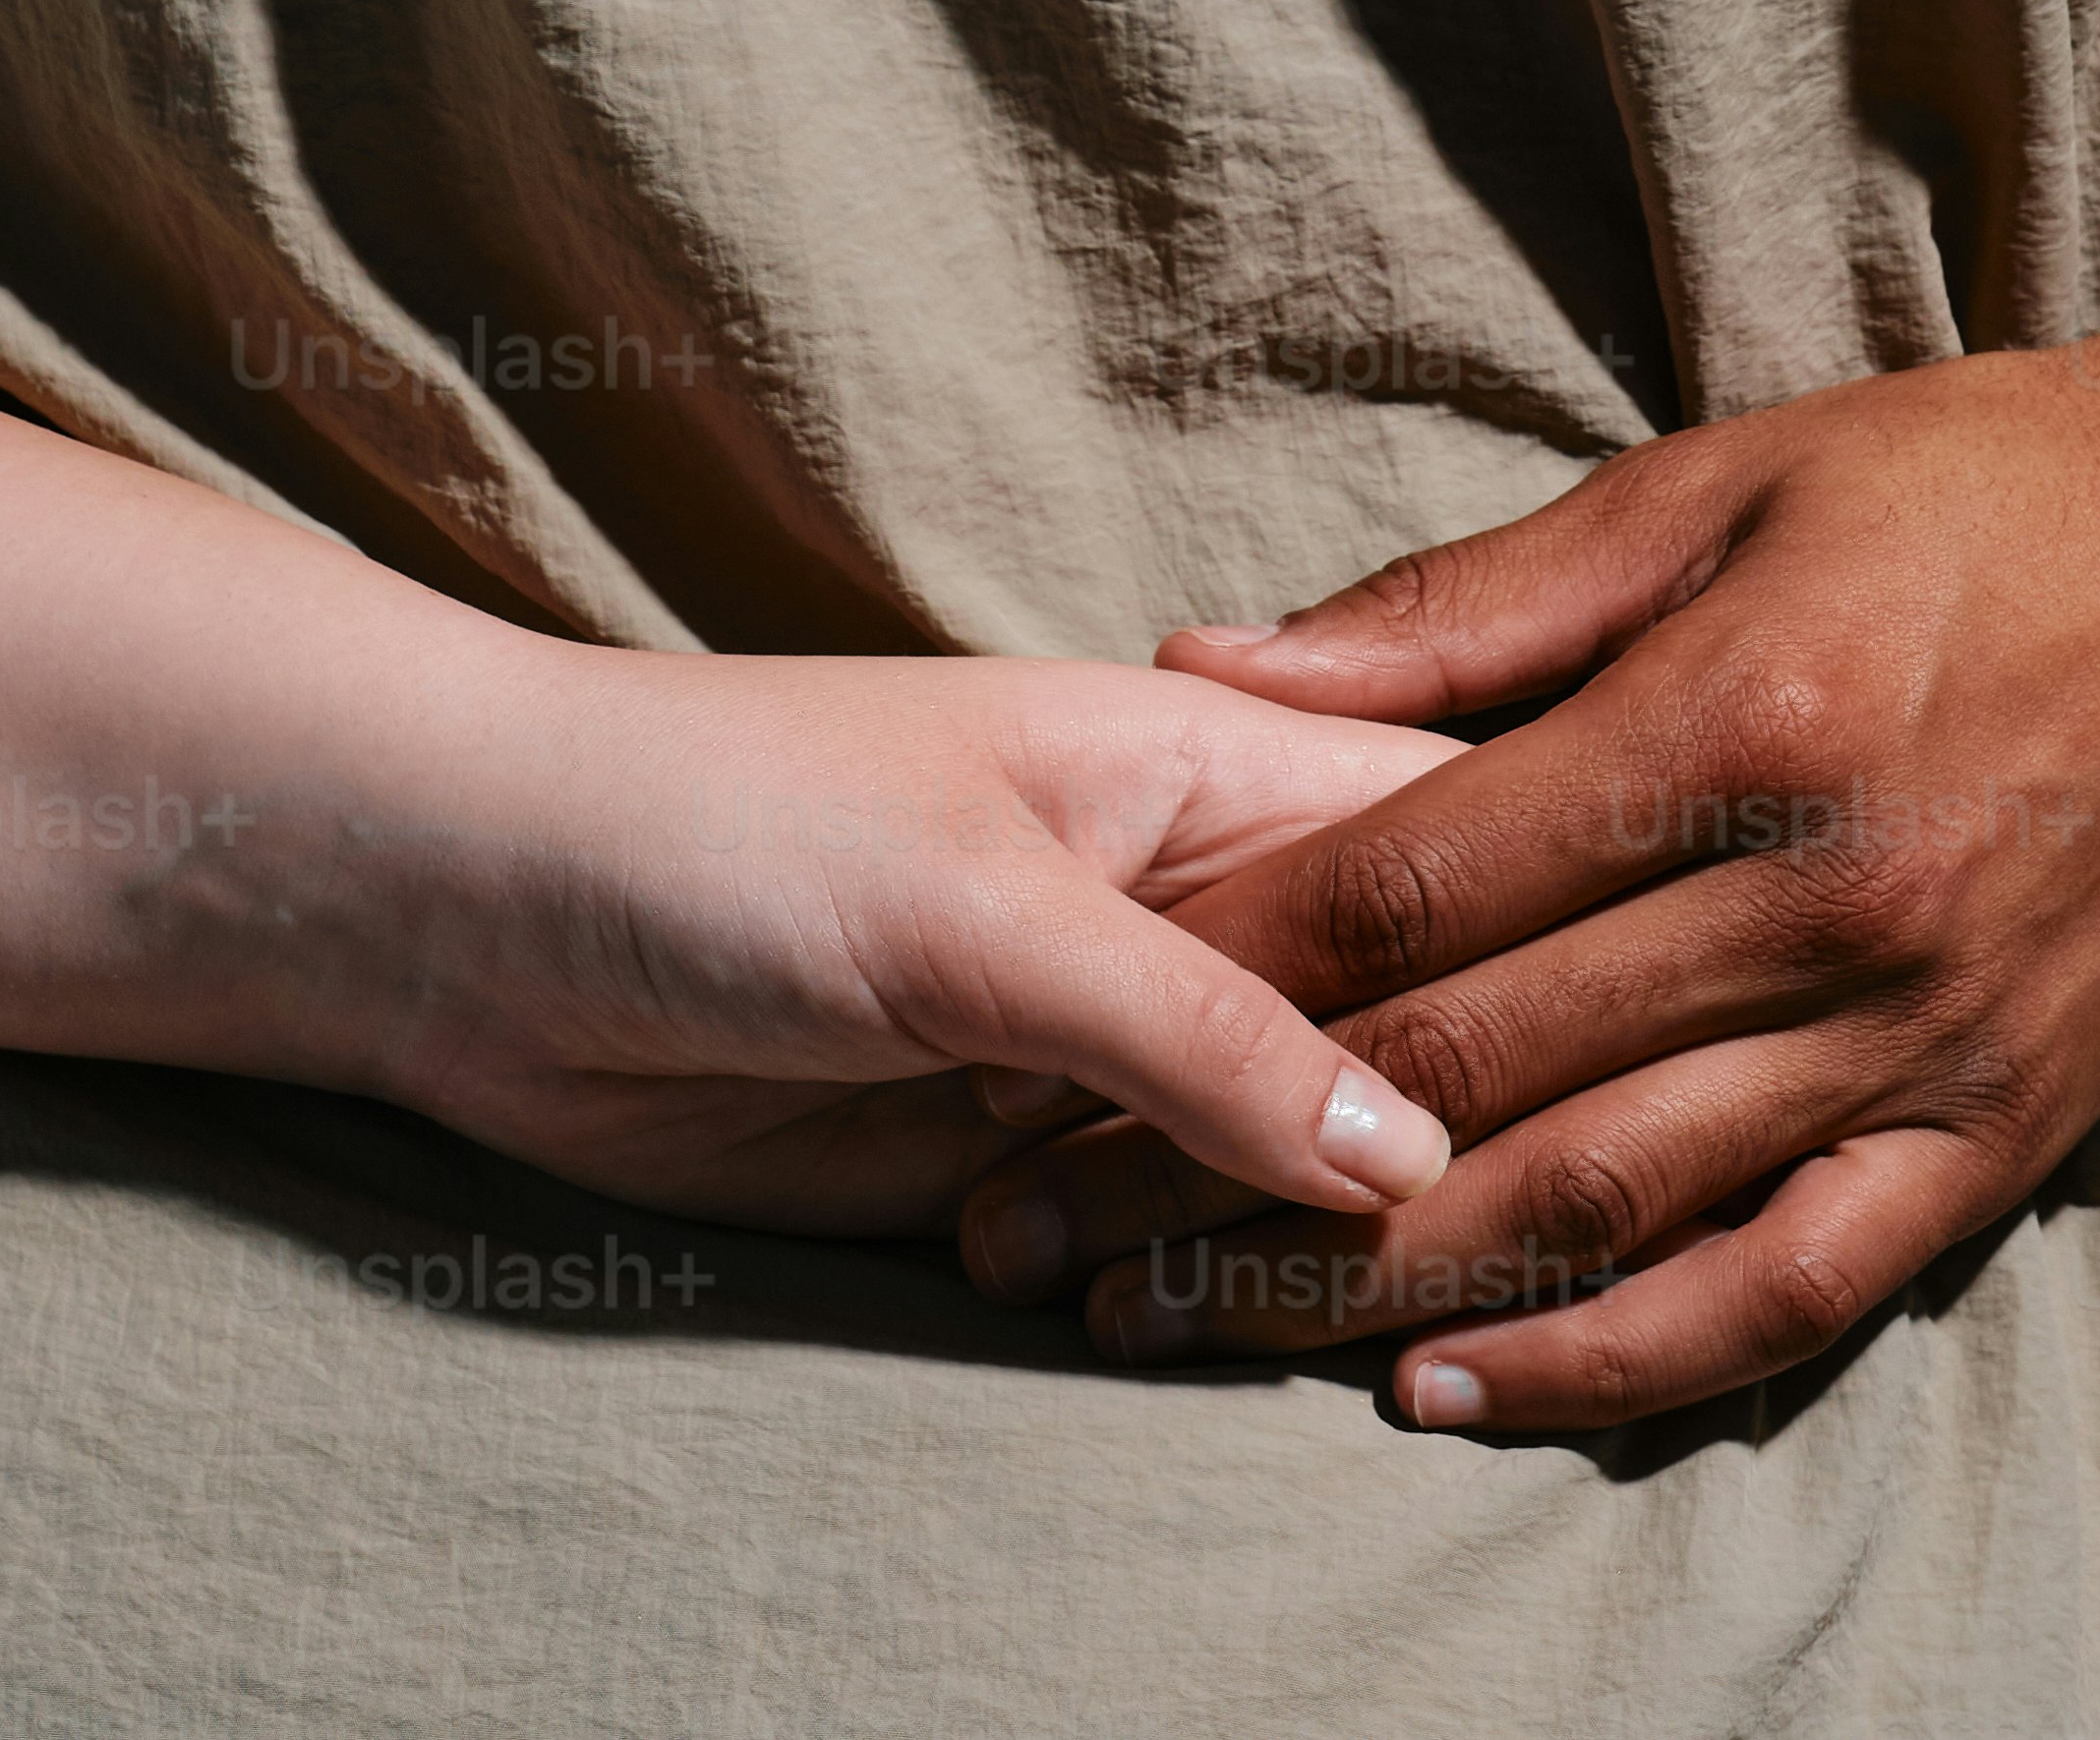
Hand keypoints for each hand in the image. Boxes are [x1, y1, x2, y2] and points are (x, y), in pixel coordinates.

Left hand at [358, 630, 1471, 1238]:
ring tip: (1213, 1300)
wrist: (477, 917)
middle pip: (1407, 1036)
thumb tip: (1419, 1154)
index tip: (1623, 1085)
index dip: (1559, 955)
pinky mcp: (1022, 1158)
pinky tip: (1132, 1333)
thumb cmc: (719, 824)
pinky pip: (1167, 1247)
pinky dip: (1174, 1302)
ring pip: (1294, 1168)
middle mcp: (1196, 900)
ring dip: (1277, 1253)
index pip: (1466, 845)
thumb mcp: (980, 913)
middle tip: (1423, 1271)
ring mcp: (1113, 1040)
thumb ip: (1199, 1032)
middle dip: (1422, 1154)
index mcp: (1218, 766)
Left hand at [954, 186, 2099, 1429]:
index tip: (1058, 1009)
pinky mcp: (2014, 1127)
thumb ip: (1464, 606)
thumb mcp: (1721, 475)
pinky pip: (1791, 1289)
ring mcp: (1929, 1036)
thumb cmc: (1993, 474)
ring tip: (1191, 1327)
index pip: (1417, 882)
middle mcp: (1832, 902)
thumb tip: (1212, 668)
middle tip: (1055, 1217)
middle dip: (1235, 1154)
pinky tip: (1460, 1391)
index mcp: (1743, 715)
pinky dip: (1618, 1361)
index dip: (1221, 963)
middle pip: (1476, 1071)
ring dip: (1381, 1288)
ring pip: (1608, 1209)